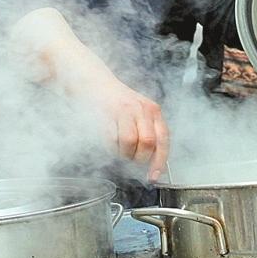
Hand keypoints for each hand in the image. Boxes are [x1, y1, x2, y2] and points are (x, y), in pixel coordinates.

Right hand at [14, 7, 170, 181]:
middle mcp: (142, 108)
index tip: (153, 176)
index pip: (163, 140)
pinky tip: (107, 138)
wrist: (93, 80)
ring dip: (122, 153)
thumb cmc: (114, 101)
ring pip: (130, 143)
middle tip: (129, 157)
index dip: (159, 161)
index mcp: (153, 110)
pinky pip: (111, 139)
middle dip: (137, 158)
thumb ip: (146, 132)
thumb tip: (152, 162)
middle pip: (148, 143)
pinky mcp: (108, 111)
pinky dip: (109, 146)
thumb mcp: (137, 113)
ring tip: (117, 146)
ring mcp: (125, 109)